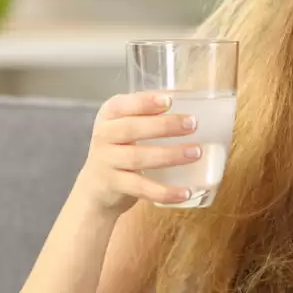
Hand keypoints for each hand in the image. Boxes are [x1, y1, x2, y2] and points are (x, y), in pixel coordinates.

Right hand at [73, 92, 200, 215]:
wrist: (96, 186)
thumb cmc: (121, 148)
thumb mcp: (126, 126)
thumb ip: (149, 115)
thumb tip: (193, 103)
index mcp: (109, 116)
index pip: (122, 105)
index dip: (144, 102)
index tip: (168, 101)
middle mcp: (104, 136)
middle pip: (131, 129)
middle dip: (164, 126)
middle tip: (193, 124)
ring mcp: (107, 162)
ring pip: (138, 158)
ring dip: (170, 155)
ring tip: (196, 152)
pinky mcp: (114, 186)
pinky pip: (142, 188)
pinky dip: (165, 192)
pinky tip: (186, 192)